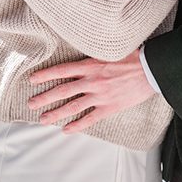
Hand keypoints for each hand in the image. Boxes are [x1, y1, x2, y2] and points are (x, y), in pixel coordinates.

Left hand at [27, 49, 156, 132]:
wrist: (151, 69)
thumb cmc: (132, 57)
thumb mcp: (108, 51)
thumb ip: (92, 57)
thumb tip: (80, 55)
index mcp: (90, 65)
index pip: (62, 70)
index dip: (46, 75)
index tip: (32, 80)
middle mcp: (92, 80)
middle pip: (62, 90)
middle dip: (45, 97)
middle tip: (31, 104)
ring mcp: (100, 95)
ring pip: (73, 106)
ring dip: (56, 113)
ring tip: (43, 119)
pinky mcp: (109, 107)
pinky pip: (90, 118)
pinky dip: (78, 125)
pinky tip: (66, 130)